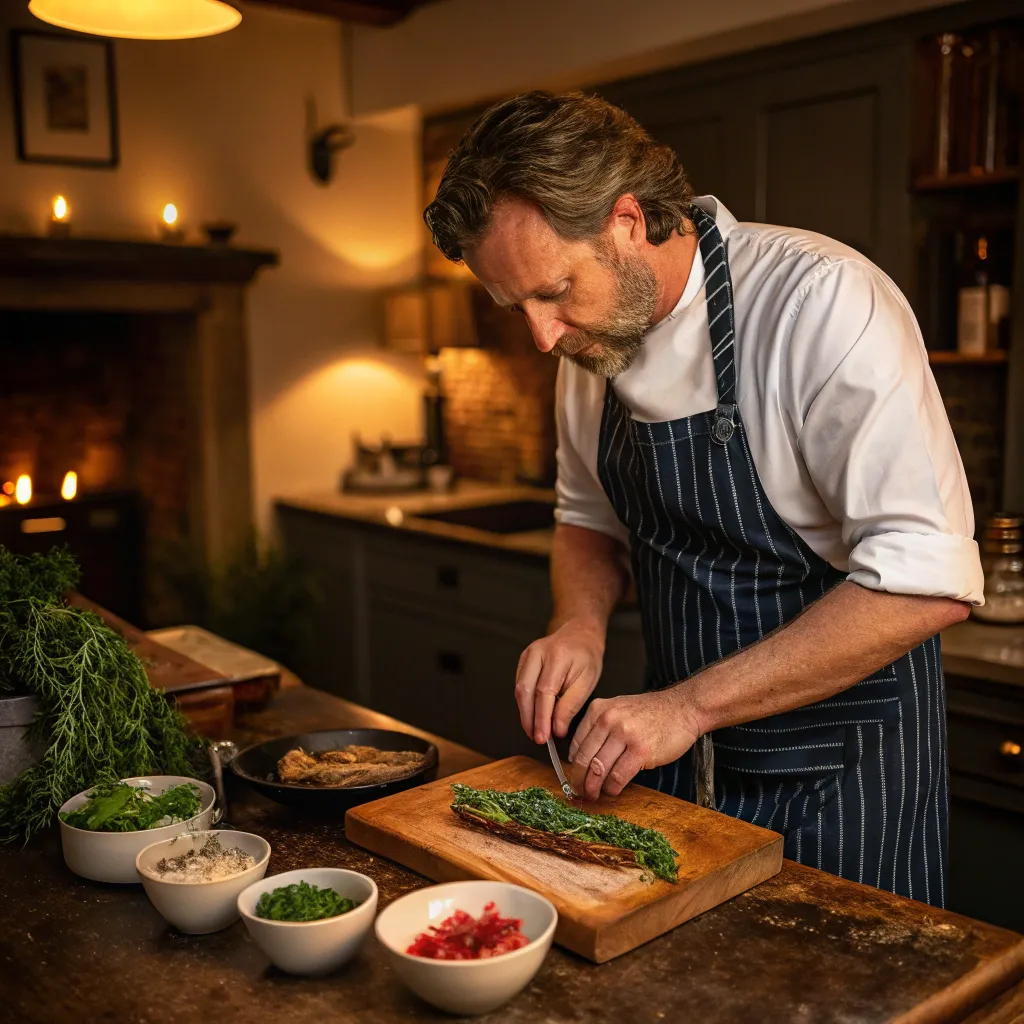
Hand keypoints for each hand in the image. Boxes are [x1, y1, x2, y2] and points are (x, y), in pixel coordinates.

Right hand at [515, 620, 604, 743]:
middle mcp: (537, 653)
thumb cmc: (586, 657)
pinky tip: (532, 716)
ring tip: (534, 732)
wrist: (578, 634)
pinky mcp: (523, 660)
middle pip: (525, 691)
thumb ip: (571, 705)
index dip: (542, 717)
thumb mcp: (587, 681)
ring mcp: (527, 655)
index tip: (544, 737)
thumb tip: (557, 729)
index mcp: (557, 656)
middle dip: (529, 719)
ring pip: (519, 689)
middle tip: (537, 738)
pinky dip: (525, 703)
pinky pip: (520, 685)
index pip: (544, 692)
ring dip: (525, 713)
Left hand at [568, 689, 701, 799]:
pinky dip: (612, 788)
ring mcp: (624, 734)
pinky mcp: (640, 750)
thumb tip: (581, 757)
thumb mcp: (618, 708)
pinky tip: (613, 790)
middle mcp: (608, 719)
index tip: (574, 777)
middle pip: (584, 758)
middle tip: (580, 791)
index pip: (576, 743)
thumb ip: (599, 727)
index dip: (573, 765)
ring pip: (598, 769)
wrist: (682, 708)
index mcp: (598, 709)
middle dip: (579, 780)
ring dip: (594, 787)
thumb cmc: (651, 712)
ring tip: (594, 795)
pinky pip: (618, 776)